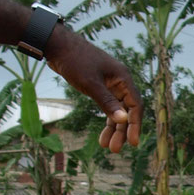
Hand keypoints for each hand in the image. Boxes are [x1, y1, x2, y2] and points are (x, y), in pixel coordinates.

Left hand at [44, 26, 141, 152]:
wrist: (57, 45)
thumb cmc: (75, 61)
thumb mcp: (90, 84)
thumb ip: (107, 102)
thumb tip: (122, 120)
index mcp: (123, 78)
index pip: (136, 105)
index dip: (135, 125)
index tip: (133, 143)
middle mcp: (120, 82)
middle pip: (127, 111)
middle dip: (122, 130)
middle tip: (114, 149)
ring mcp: (110, 84)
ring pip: (116, 110)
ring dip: (113, 128)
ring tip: (106, 145)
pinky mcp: (99, 86)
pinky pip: (107, 106)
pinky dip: (105, 119)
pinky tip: (101, 133)